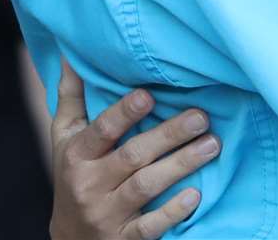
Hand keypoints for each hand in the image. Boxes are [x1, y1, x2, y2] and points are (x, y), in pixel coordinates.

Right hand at [49, 58, 219, 239]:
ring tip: (212, 145)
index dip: (123, 114)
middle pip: (131, 156)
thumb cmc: (74, 174)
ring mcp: (107, 213)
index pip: (100, 131)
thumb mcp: (65, 138)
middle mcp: (89, 184)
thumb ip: (71, 98)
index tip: (149, 95)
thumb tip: (71, 56)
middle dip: (167, 135)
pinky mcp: (124, 238)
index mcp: (77, 154)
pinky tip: (196, 195)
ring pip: (144, 187)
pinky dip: (172, 212)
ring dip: (180, 165)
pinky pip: (149, 226)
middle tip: (201, 117)